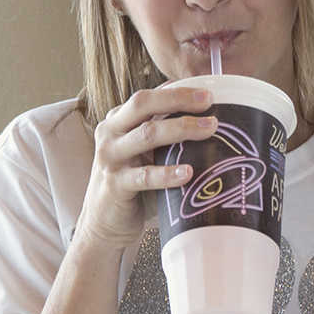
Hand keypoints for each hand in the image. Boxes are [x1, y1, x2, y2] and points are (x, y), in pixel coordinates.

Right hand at [75, 85, 217, 254]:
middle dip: (179, 99)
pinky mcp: (114, 184)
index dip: (178, 91)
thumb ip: (165, 135)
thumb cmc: (133, 183)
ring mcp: (110, 157)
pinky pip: (144, 176)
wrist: (103, 223)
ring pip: (147, 134)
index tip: (208, 93)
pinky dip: (167, 174)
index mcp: (118, 120)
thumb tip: (210, 120)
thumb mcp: (145, 153)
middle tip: (209, 102)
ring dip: (181, 129)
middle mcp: (110, 132)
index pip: (149, 96)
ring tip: (210, 129)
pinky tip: (188, 173)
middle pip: (143, 103)